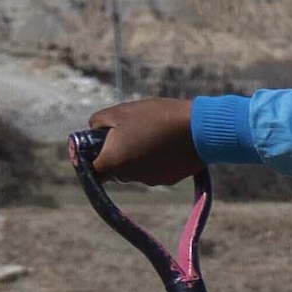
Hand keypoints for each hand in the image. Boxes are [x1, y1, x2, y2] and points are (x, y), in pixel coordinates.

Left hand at [75, 94, 202, 186]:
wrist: (200, 128)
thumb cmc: (156, 117)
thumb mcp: (120, 111)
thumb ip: (98, 123)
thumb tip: (95, 132)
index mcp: (113, 161)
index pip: (91, 172)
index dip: (91, 161)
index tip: (97, 148)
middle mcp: (129, 176)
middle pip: (116, 170)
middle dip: (119, 154)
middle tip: (130, 132)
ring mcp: (150, 180)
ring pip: (136, 170)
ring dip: (139, 156)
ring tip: (153, 134)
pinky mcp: (169, 180)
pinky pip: (156, 170)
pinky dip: (157, 160)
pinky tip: (168, 143)